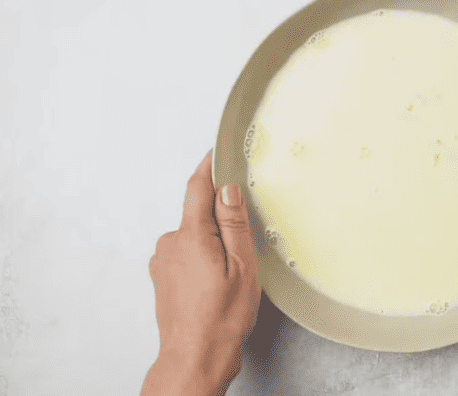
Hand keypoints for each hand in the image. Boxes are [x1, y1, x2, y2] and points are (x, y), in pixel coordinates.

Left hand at [143, 150, 260, 394]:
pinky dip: (202, 259)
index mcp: (191, 236)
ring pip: (193, 236)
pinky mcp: (162, 277)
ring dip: (212, 244)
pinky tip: (215, 284)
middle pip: (198, 214)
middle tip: (242, 249)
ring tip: (229, 276)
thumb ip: (234, 223)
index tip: (217, 152)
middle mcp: (170, 244)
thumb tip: (227, 189)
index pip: (198, 188)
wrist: (194, 358)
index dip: (209, 166)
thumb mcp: (241, 266)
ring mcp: (163, 262)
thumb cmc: (221, 319)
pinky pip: (185, 254)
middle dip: (221, 221)